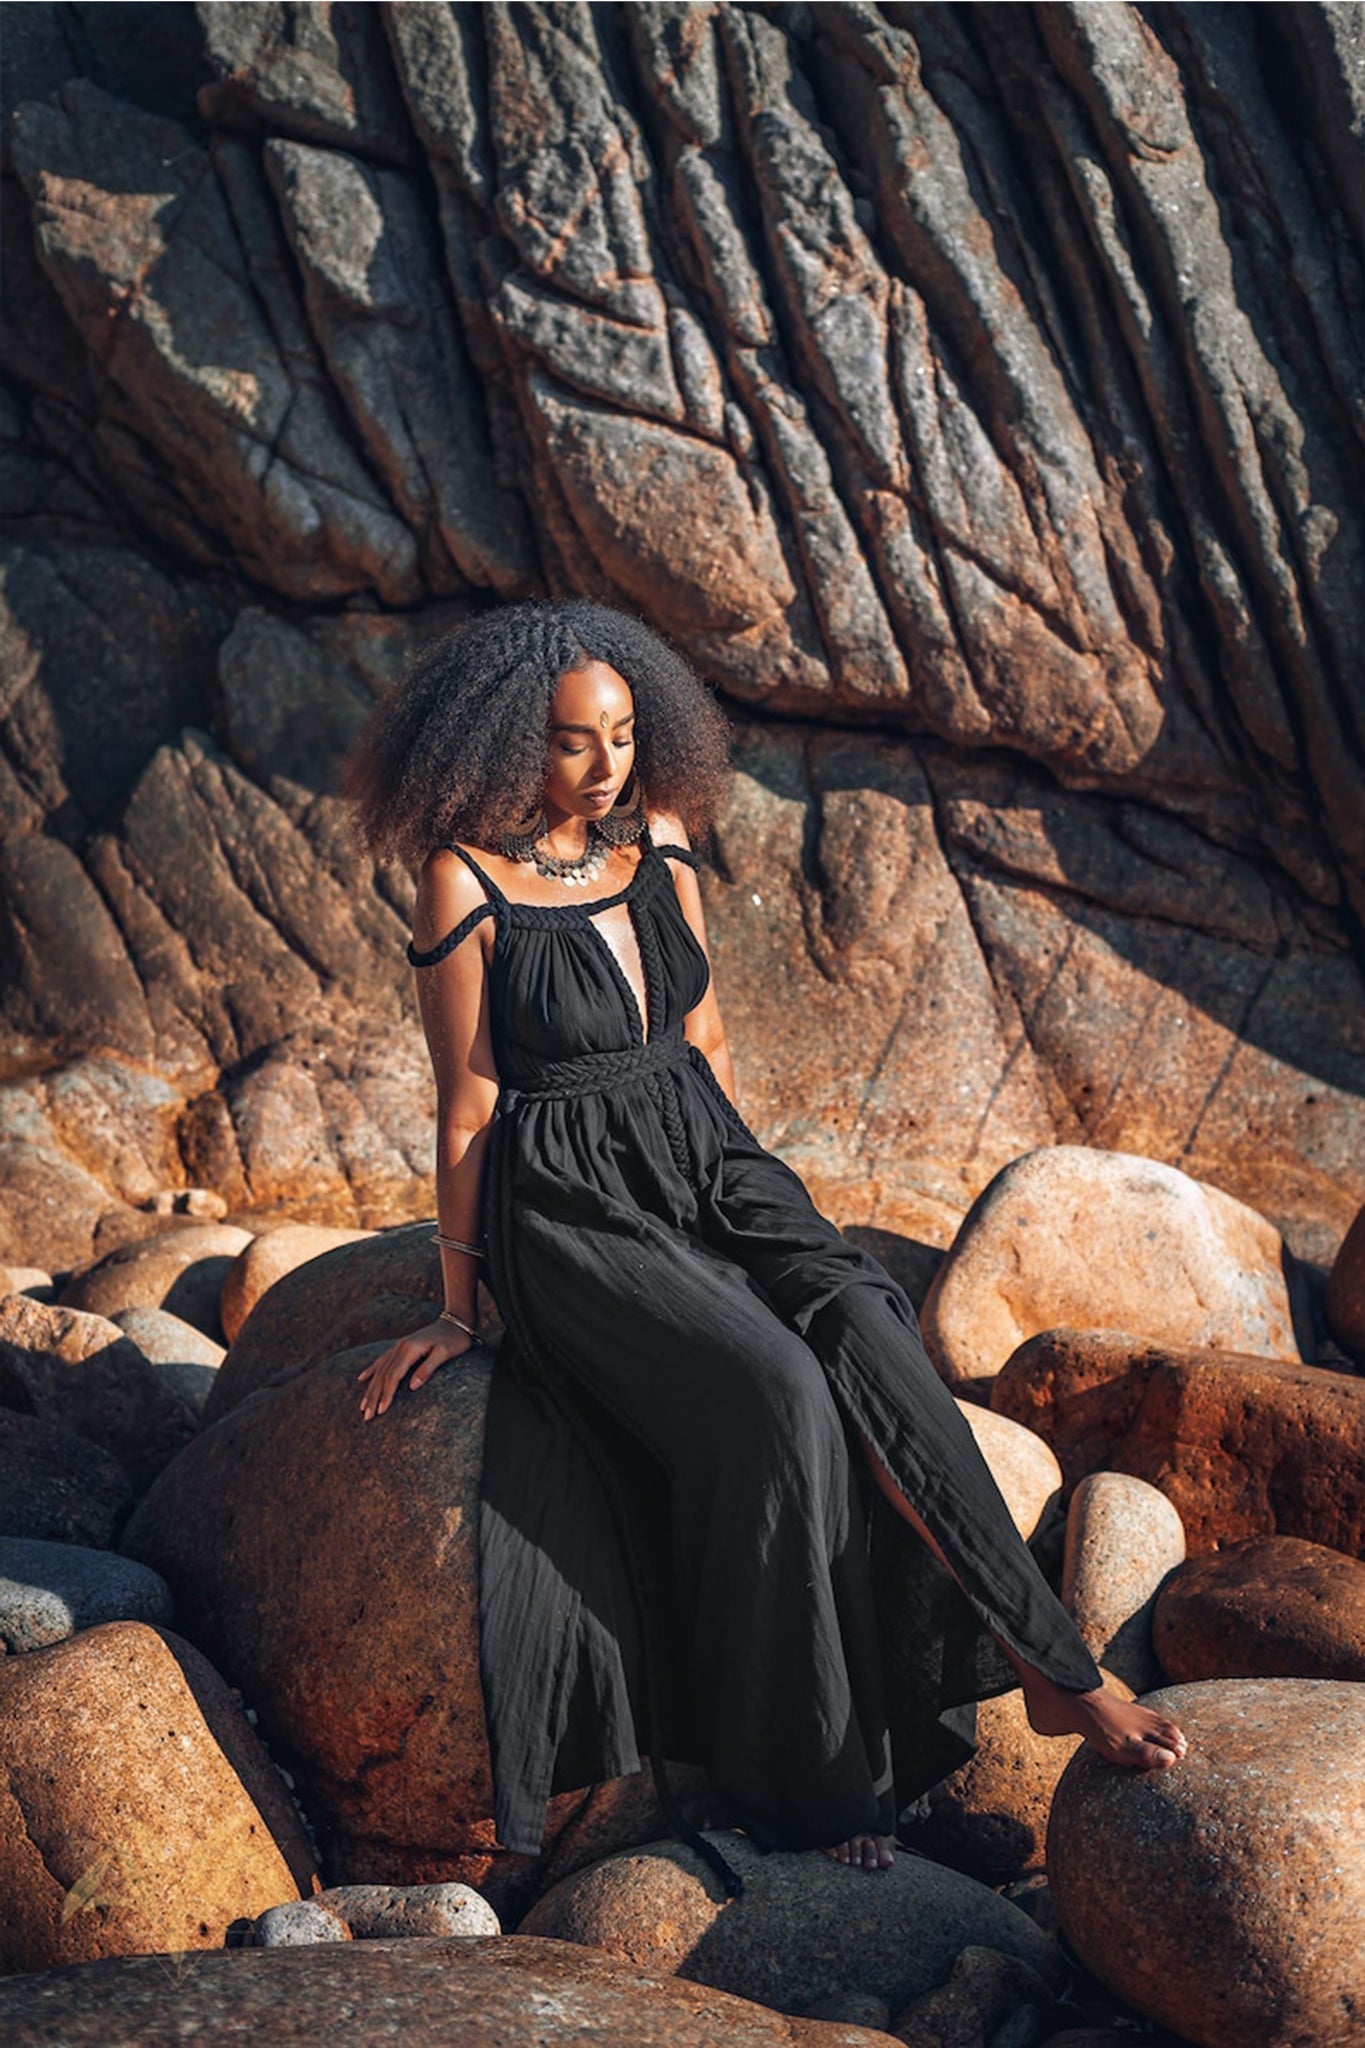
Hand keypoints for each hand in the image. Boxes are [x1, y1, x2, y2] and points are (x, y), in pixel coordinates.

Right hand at [356, 1319, 475, 1420]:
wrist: (456, 1321)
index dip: (386, 1394)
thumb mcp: (445, 1354)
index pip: (393, 1375)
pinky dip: (371, 1371)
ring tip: (362, 1407)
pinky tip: (361, 1379)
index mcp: (409, 1349)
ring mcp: (398, 1346)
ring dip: (370, 1389)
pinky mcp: (401, 1347)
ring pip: (379, 1370)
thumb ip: (428, 1369)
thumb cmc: (454, 1339)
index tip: (381, 1411)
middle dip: (374, 1396)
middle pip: (382, 1375)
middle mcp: (400, 1347)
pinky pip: (381, 1360)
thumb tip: (413, 1387)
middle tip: (367, 1416)